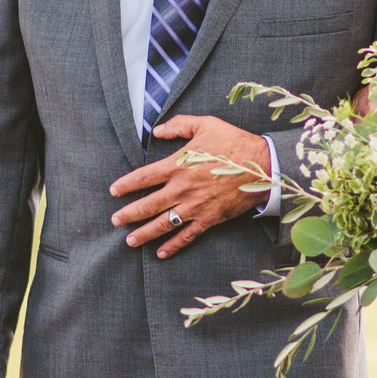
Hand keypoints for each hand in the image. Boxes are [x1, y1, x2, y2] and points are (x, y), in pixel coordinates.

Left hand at [109, 115, 270, 257]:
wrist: (262, 167)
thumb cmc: (234, 143)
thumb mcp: (206, 124)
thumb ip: (179, 126)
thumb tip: (157, 131)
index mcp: (178, 165)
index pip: (143, 178)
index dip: (126, 185)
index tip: (114, 191)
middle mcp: (182, 189)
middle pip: (148, 205)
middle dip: (128, 215)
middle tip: (115, 221)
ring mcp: (195, 207)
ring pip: (163, 224)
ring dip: (144, 234)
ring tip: (129, 240)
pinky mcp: (209, 219)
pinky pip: (187, 235)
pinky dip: (173, 246)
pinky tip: (160, 253)